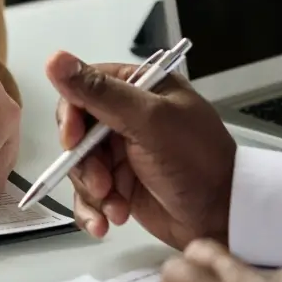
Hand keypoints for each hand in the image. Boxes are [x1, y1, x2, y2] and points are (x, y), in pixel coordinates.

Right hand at [47, 52, 235, 249]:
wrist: (225, 218)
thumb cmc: (200, 163)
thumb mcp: (149, 122)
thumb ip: (100, 93)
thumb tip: (57, 61)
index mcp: (140, 87)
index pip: (84, 88)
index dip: (72, 116)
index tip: (73, 140)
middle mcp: (129, 117)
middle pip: (77, 131)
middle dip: (84, 162)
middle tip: (101, 182)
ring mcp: (124, 151)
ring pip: (80, 166)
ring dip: (91, 191)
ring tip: (114, 206)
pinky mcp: (121, 184)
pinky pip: (89, 193)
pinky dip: (93, 209)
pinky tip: (106, 220)